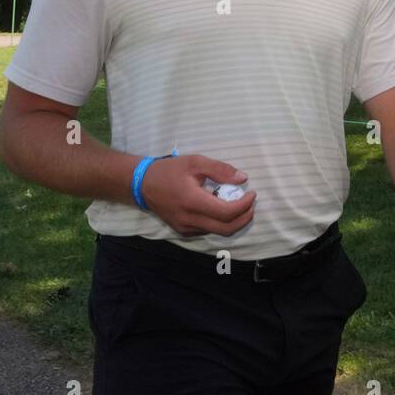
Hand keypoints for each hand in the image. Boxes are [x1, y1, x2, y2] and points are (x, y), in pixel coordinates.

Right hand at [139, 154, 255, 237]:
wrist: (141, 184)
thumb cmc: (169, 170)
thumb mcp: (195, 162)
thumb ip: (220, 170)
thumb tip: (243, 179)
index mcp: (192, 202)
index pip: (227, 212)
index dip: (244, 205)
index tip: (252, 193)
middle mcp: (189, 220)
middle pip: (227, 229)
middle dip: (245, 217)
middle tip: (251, 203)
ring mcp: (185, 228)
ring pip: (218, 232)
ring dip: (234, 221)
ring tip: (239, 204)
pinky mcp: (183, 231)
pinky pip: (208, 231)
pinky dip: (221, 223)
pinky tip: (221, 208)